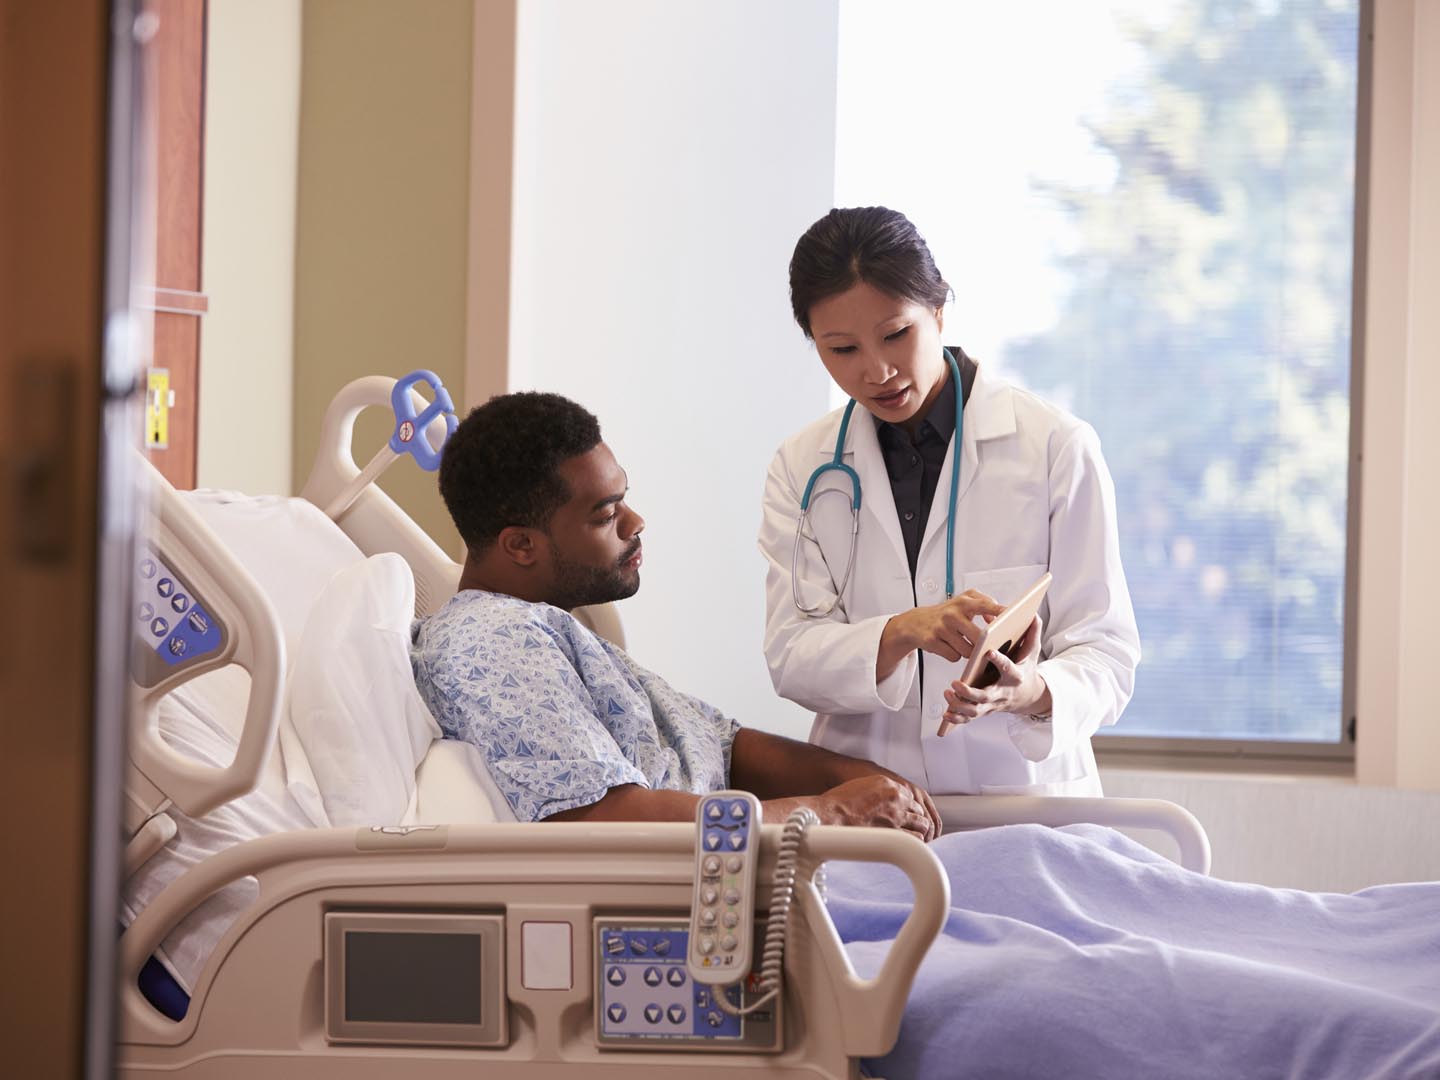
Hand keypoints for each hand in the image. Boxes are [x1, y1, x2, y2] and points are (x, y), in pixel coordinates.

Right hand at [818, 774, 941, 841]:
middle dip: (917, 818)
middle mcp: (896, 797)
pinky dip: (916, 842)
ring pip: (921, 823)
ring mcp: (896, 815)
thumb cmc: (838, 803)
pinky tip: (910, 845)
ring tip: (916, 836)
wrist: (831, 815)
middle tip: (912, 826)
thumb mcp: (862, 786)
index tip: (906, 814)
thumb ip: (878, 792)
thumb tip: (883, 803)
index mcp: (888, 784)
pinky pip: (915, 838)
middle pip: (918, 809)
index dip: (909, 807)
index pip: (910, 796)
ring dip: (920, 830)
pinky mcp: (894, 832)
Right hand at [877, 589, 1005, 680]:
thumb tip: (996, 618)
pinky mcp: (932, 641)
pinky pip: (953, 656)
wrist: (916, 622)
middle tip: (986, 646)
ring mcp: (941, 628)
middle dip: (985, 645)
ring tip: (963, 644)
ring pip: (967, 650)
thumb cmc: (947, 613)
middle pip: (979, 637)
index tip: (1013, 616)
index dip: (1000, 611)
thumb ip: (984, 604)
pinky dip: (954, 655)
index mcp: (964, 602)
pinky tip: (949, 647)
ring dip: (969, 652)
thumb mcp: (964, 602)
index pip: (986, 605)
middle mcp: (952, 613)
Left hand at [940, 615, 1049, 732]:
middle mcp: (1003, 693)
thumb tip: (1032, 613)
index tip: (990, 652)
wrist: (1029, 696)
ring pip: (975, 710)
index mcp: (1014, 677)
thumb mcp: (1033, 652)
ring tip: (948, 692)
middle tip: (956, 683)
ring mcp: (992, 704)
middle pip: (986, 696)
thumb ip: (1032, 633)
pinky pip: (969, 718)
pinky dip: (957, 718)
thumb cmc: (1026, 669)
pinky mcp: (984, 711)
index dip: (1000, 661)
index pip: (1008, 669)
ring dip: (959, 705)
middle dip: (970, 692)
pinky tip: (946, 713)